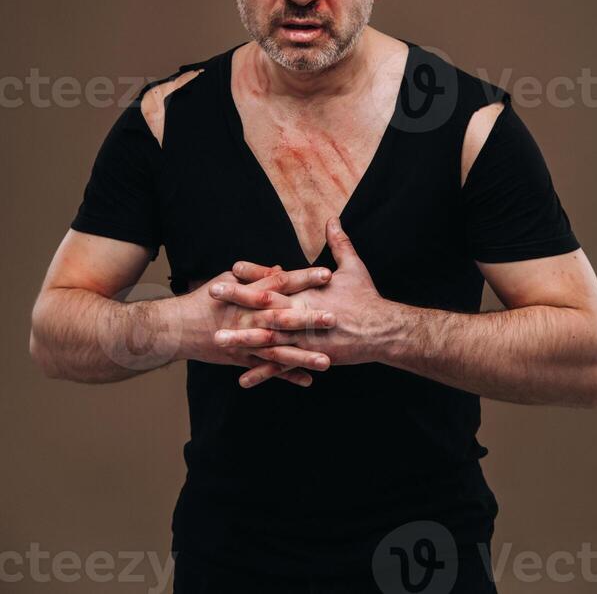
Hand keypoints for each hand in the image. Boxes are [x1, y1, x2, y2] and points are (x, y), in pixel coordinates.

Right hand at [175, 266, 335, 387]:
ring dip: (303, 356)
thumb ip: (256, 275)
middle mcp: (250, 317)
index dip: (304, 277)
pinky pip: (268, 368)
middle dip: (310, 319)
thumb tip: (280, 268)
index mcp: (249, 294)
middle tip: (334, 318)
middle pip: (284, 316)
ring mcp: (247, 341)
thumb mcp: (229, 279)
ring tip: (327, 361)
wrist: (178, 328)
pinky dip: (287, 375)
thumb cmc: (206, 300)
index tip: (327, 274)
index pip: (281, 282)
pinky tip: (307, 380)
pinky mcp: (243, 358)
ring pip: (279, 349)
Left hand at [212, 217, 387, 383]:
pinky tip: (242, 378)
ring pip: (267, 338)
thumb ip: (339, 243)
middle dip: (236, 300)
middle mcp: (302, 312)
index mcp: (308, 291)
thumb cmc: (367, 298)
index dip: (254, 273)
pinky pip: (281, 366)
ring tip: (216, 339)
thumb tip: (332, 219)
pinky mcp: (309, 356)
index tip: (232, 267)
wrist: (383, 331)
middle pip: (264, 305)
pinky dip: (262, 372)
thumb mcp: (353, 267)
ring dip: (240, 339)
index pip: (276, 278)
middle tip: (212, 294)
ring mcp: (304, 337)